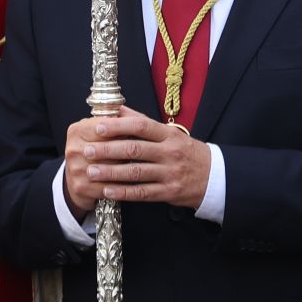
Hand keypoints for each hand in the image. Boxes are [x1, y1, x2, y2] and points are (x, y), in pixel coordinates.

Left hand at [62, 108, 210, 215]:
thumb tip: (117, 109)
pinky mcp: (169, 192)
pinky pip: (142, 193)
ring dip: (110, 172)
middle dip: (108, 150)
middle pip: (135, 149)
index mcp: (169, 135)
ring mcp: (170, 173)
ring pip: (135, 172)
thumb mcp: (170, 133)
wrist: (214, 177)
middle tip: (87, 151)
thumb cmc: (186, 152)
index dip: (119, 126)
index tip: (98, 127)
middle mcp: (170, 152)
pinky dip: (123, 192)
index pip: (141, 126)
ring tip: (91, 171)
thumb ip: (144, 122)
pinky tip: (107, 191)